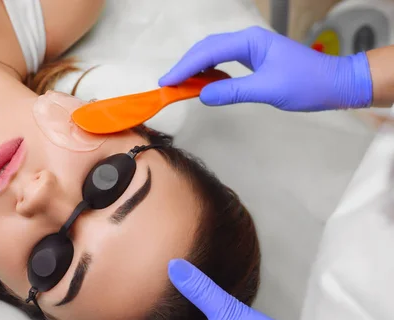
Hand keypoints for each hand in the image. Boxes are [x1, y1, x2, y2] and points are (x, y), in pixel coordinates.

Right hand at [159, 26, 372, 110]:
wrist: (335, 84)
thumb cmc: (306, 84)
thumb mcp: (268, 89)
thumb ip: (233, 91)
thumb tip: (202, 95)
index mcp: (250, 41)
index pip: (208, 52)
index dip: (185, 67)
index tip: (167, 82)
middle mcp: (248, 40)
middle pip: (207, 48)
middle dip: (185, 66)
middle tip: (167, 84)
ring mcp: (251, 48)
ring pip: (214, 54)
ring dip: (196, 68)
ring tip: (180, 85)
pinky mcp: (254, 59)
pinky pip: (224, 62)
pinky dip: (209, 72)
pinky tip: (203, 84)